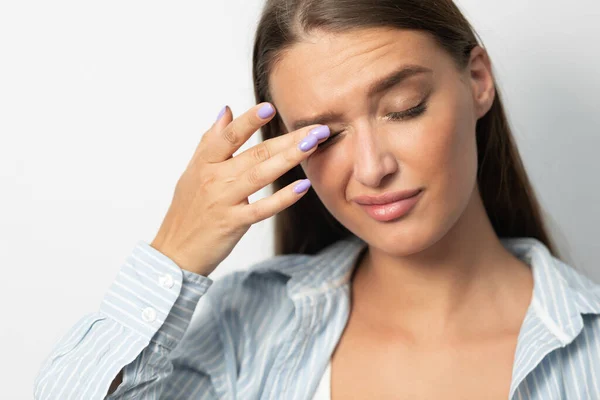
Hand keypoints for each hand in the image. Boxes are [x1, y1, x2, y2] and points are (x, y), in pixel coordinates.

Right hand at [150, 103, 329, 275]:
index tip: (270, 107)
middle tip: (315, 128)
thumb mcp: (192, 171)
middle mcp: (213, 178)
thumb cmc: (186, 211)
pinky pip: (261, 208)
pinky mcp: (232, 223)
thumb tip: (226, 110)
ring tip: (312, 145)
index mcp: (204, 163)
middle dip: (288, 138)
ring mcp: (223, 201)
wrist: (174, 252)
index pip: (228, 136)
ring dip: (289, 158)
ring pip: (260, 175)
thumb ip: (210, 141)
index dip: (248, 120)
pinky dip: (283, 198)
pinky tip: (302, 187)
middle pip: (255, 153)